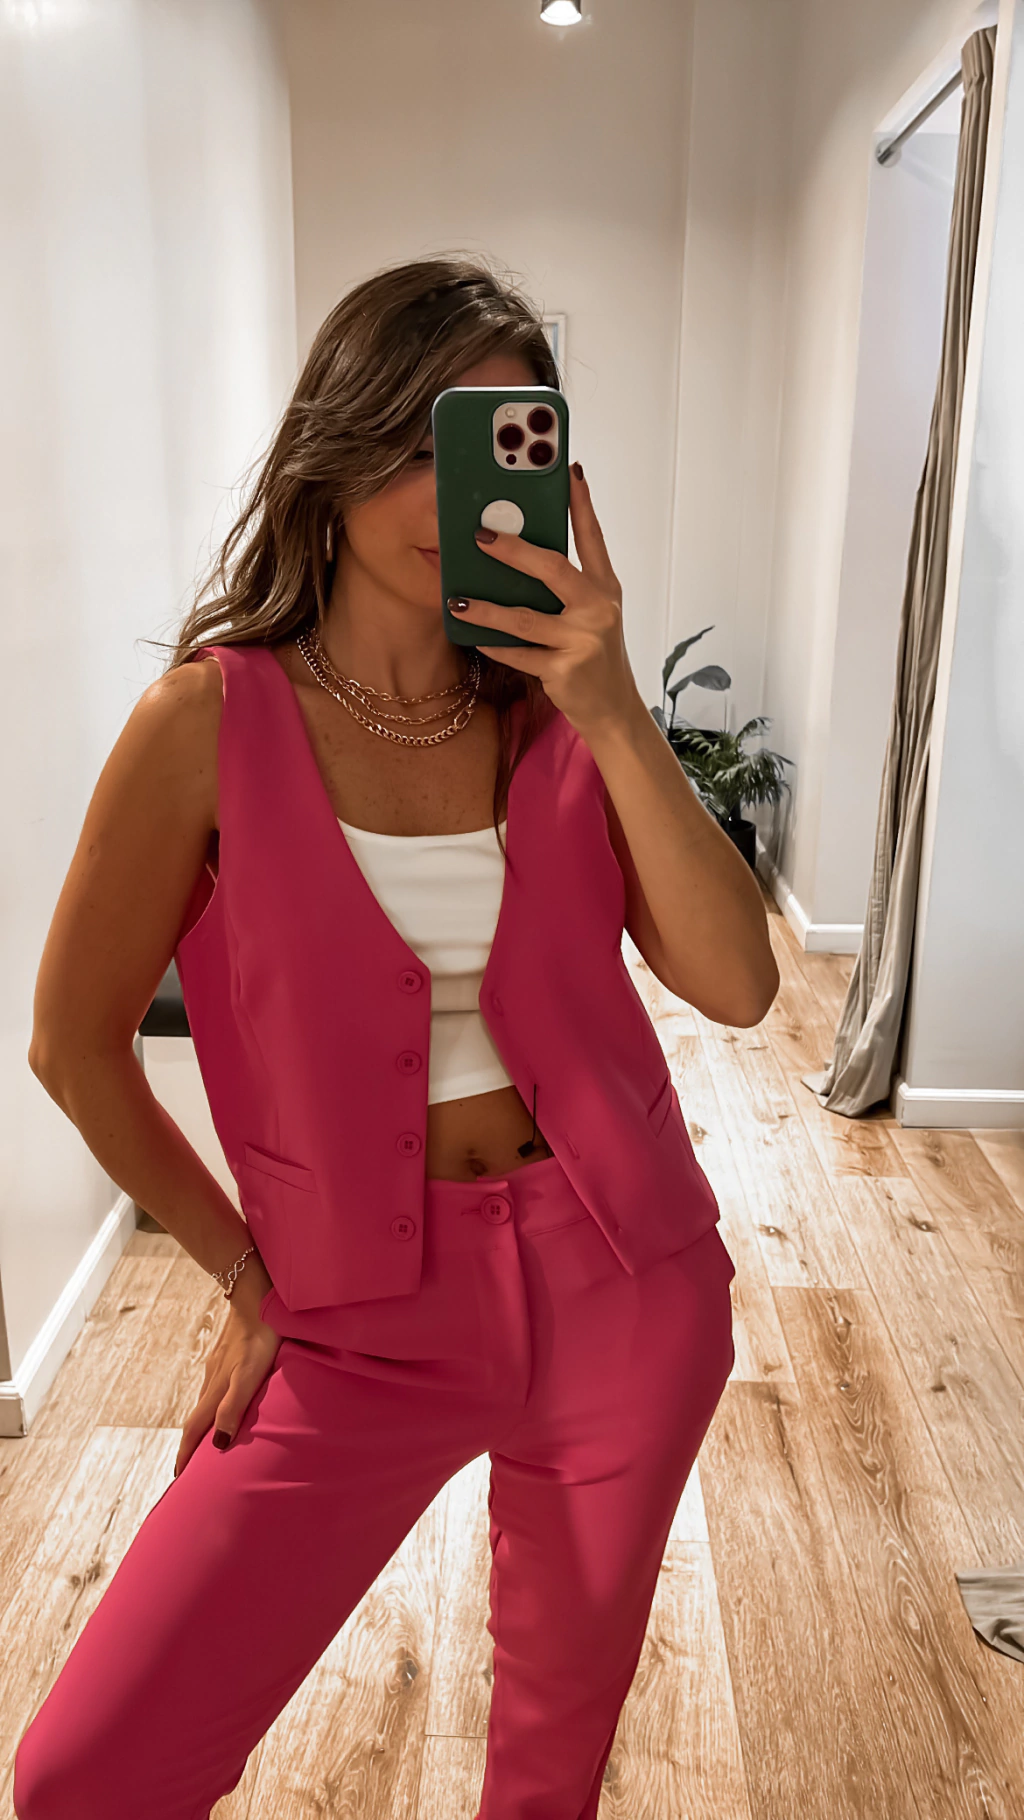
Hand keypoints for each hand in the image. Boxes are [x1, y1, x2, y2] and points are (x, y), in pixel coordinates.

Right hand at [174, 1284, 280, 1476]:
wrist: (255, 1295)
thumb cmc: (259, 1336)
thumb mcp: (250, 1375)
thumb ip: (234, 1407)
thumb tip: (217, 1445)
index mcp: (216, 1390)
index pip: (196, 1430)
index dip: (187, 1454)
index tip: (177, 1478)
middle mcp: (212, 1381)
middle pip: (196, 1420)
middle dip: (190, 1445)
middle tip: (186, 1468)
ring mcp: (218, 1367)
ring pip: (205, 1403)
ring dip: (202, 1426)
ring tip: (204, 1443)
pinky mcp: (226, 1356)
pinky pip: (216, 1388)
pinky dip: (214, 1406)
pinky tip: (221, 1403)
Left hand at [450, 464, 642, 739]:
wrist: (613, 709)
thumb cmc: (594, 654)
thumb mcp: (592, 614)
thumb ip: (566, 586)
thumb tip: (518, 555)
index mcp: (605, 588)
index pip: (592, 538)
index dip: (581, 504)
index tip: (568, 471)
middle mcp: (598, 610)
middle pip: (552, 569)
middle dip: (514, 550)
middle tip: (480, 536)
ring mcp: (582, 641)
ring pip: (524, 618)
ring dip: (485, 609)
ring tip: (457, 598)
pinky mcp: (564, 671)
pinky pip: (518, 653)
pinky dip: (493, 644)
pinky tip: (472, 635)